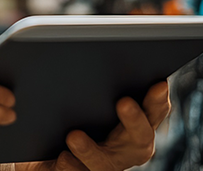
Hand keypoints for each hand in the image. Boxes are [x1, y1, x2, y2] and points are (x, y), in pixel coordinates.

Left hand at [17, 81, 169, 170]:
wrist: (44, 148)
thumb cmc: (73, 112)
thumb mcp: (86, 92)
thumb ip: (97, 77)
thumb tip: (98, 43)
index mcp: (134, 123)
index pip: (154, 111)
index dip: (157, 99)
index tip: (159, 83)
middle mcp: (125, 147)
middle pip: (139, 138)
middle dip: (134, 120)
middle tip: (123, 102)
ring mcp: (105, 164)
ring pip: (105, 163)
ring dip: (91, 150)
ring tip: (73, 136)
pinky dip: (70, 165)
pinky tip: (62, 156)